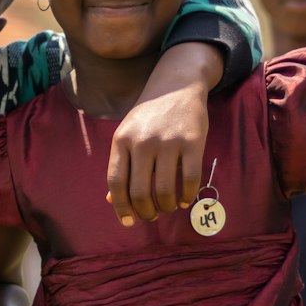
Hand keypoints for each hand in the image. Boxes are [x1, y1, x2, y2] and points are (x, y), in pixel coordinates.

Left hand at [107, 84, 210, 225]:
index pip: (116, 182)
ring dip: (166, 206)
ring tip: (168, 207)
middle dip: (145, 212)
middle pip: (140, 191)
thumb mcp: (127, 134)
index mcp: (121, 141)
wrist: (176, 84)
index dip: (121, 207)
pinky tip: (184, 199)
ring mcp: (168, 142)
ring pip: (165, 190)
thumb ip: (121, 166)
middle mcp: (142, 142)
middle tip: (151, 216)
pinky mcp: (192, 142)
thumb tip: (112, 201)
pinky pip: (190, 179)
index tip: (128, 221)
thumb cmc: (148, 115)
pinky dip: (187, 196)